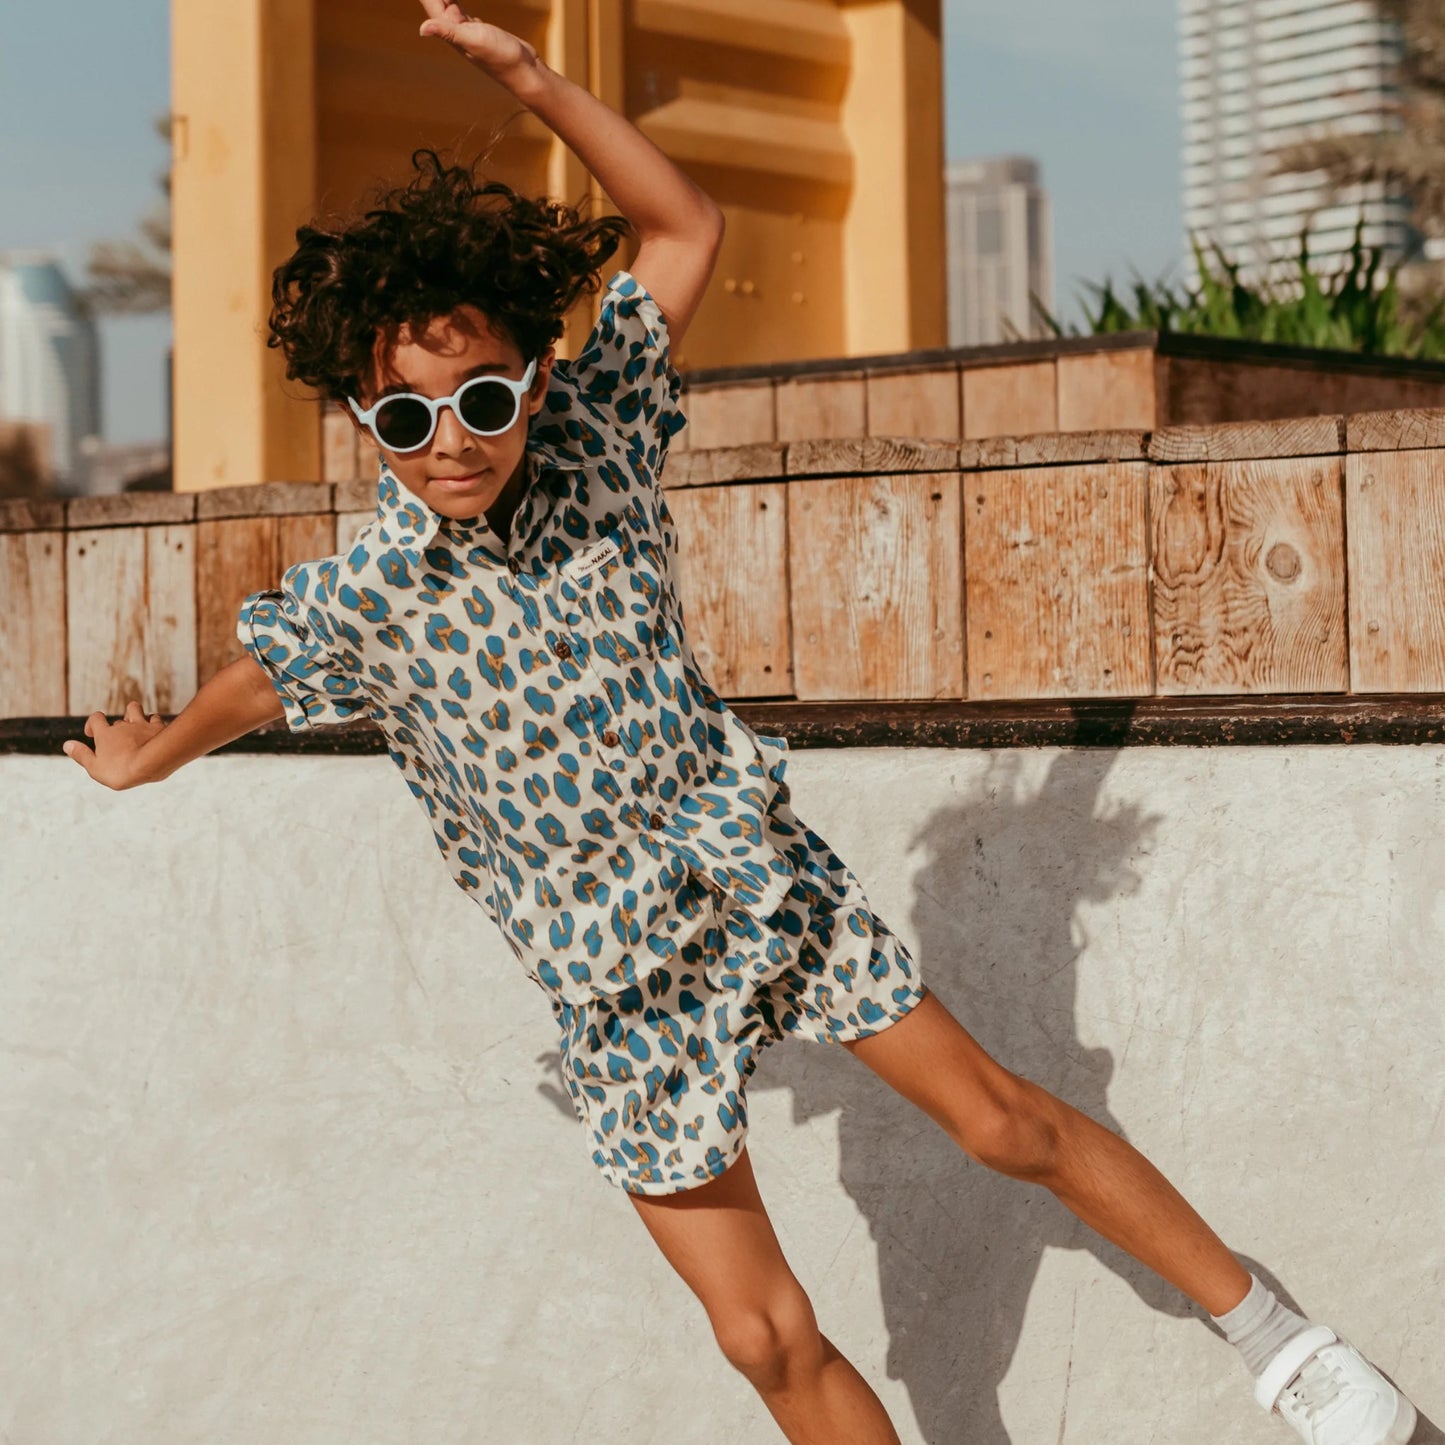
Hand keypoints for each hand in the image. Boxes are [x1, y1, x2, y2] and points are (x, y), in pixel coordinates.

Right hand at [62, 701, 167, 790]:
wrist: (151, 764)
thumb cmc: (121, 770)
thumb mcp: (95, 767)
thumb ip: (81, 755)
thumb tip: (67, 745)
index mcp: (105, 734)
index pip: (95, 718)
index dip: (92, 724)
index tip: (92, 734)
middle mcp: (122, 725)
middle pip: (116, 720)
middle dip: (116, 728)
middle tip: (118, 744)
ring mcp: (141, 724)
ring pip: (134, 709)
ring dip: (133, 714)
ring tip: (134, 726)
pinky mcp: (158, 727)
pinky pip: (155, 718)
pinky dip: (153, 722)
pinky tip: (154, 730)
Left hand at [416, 2, 538, 82]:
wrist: (524, 72)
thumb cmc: (501, 58)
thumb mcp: (474, 40)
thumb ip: (449, 32)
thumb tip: (422, 29)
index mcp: (451, 32)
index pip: (432, 4)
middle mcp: (455, 31)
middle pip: (437, 4)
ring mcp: (467, 31)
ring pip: (448, 5)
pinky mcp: (479, 30)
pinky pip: (461, 11)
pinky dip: (454, 1)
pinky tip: (452, 1)